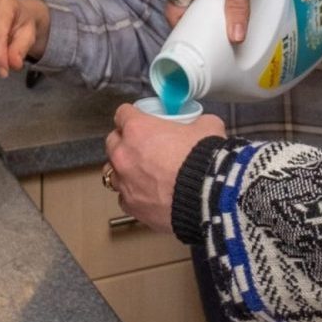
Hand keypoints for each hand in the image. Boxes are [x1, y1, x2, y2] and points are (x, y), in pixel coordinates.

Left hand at [105, 102, 225, 233]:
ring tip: (142, 172)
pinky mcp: (131, 207)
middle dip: (125, 141)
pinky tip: (150, 194)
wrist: (209, 195)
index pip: (122, 114)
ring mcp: (125, 183)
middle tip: (143, 145)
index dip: (133, 115)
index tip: (141, 119)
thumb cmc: (205, 157)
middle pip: (112, 142)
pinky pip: (125, 197)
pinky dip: (134, 194)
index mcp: (138, 129)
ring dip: (124, 169)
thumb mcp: (208, 126)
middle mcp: (124, 155)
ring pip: (112, 172)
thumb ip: (196, 123)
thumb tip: (199, 126)